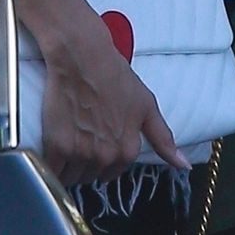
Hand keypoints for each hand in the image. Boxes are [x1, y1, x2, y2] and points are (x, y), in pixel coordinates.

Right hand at [42, 12, 187, 189]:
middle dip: (86, 164)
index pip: (111, 174)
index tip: (95, 144)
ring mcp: (80, 152)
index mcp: (128, 150)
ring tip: (67, 141)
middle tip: (80, 138)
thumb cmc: (114, 76)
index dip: (102, 160)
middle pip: (90, 176)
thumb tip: (183, 166)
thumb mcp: (146, 106)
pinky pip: (53, 171)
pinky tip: (52, 150)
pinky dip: (51, 167)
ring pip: (71, 177)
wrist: (82, 57)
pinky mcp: (57, 146)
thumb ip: (163, 139)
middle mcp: (106, 156)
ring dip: (68, 167)